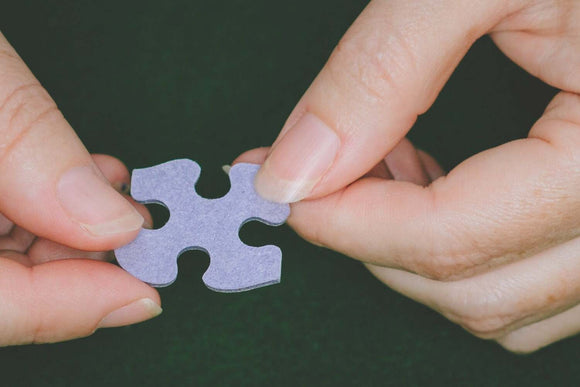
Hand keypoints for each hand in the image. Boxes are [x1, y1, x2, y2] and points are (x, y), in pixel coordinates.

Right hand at [0, 32, 159, 345]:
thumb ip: (29, 149)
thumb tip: (107, 218)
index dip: (72, 308)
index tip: (141, 292)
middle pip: (2, 289)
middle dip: (80, 262)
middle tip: (136, 231)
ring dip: (66, 230)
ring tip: (112, 194)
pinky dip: (37, 205)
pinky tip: (72, 177)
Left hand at [236, 0, 579, 352]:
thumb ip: (380, 72)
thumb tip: (297, 165)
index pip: (454, 238)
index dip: (349, 223)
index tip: (285, 191)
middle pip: (473, 291)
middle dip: (374, 241)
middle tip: (321, 175)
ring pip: (503, 304)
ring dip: (417, 256)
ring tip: (381, 172)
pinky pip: (533, 285)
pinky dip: (464, 256)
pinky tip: (433, 186)